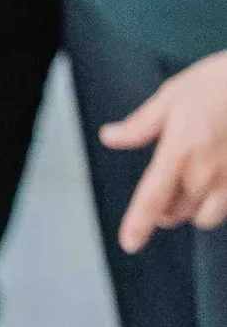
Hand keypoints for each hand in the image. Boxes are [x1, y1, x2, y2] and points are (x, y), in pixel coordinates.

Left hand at [103, 53, 226, 252]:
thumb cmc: (217, 83)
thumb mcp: (171, 97)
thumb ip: (140, 125)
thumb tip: (110, 137)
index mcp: (179, 151)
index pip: (152, 198)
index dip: (139, 224)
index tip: (129, 243)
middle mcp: (207, 173)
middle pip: (177, 212)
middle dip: (165, 209)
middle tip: (164, 189)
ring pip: (207, 217)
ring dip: (194, 209)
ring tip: (192, 187)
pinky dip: (219, 203)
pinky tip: (217, 182)